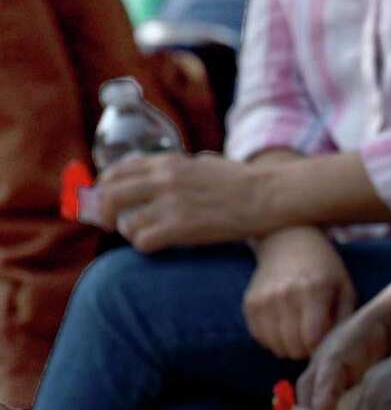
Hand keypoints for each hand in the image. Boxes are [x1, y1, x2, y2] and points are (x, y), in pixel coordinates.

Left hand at [95, 153, 263, 251]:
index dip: (104, 188)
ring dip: (132, 233)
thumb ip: (176, 170)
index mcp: (167, 162)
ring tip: (147, 235)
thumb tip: (156, 179)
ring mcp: (171, 203)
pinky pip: (143, 241)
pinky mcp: (180, 227)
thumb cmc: (241, 182)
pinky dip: (147, 247)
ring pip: (125, 223)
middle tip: (111, 224)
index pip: (117, 171)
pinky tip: (160, 245)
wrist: (266, 196)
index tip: (106, 200)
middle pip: (111, 196)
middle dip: (104, 213)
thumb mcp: (203, 163)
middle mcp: (163, 179)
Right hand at [243, 228, 355, 359]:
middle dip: (306, 349)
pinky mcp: (250, 304)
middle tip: (312, 336)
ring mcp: (264, 300)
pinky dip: (273, 338)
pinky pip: (260, 338)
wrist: (289, 241)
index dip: (321, 347)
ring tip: (298, 330)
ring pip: (276, 347)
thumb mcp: (344, 288)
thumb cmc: (324, 269)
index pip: (312, 340)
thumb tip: (337, 349)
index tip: (325, 340)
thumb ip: (344, 320)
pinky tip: (283, 323)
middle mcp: (285, 295)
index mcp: (314, 291)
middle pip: (293, 347)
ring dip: (289, 345)